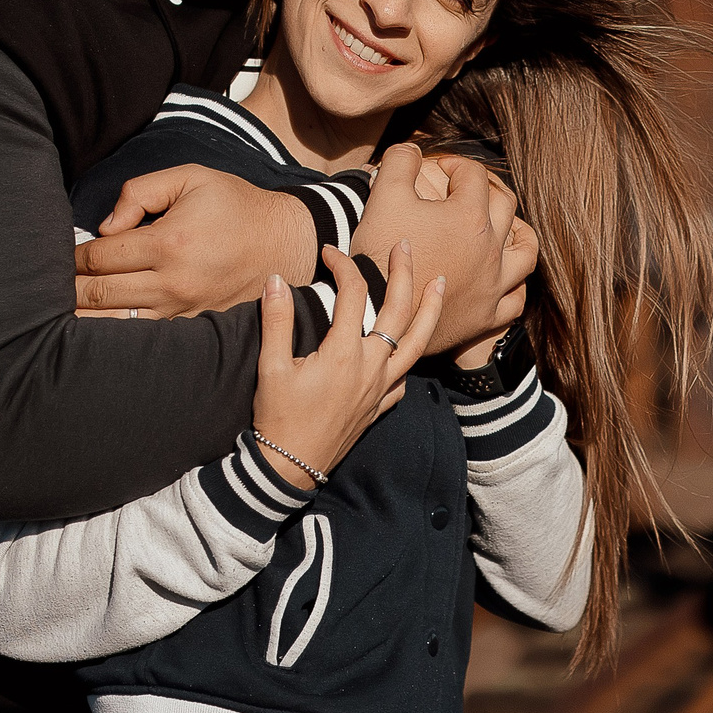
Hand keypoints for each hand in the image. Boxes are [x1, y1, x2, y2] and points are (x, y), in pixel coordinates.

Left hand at [74, 166, 318, 316]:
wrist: (285, 243)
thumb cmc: (235, 205)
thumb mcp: (191, 178)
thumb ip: (141, 191)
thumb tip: (106, 228)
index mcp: (169, 242)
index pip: (101, 256)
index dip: (75, 257)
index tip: (65, 257)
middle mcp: (173, 281)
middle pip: (100, 294)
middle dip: (68, 291)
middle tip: (45, 289)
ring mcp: (183, 309)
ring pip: (117, 324)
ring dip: (84, 321)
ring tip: (56, 319)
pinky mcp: (193, 326)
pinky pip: (145, 336)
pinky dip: (116, 336)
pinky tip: (95, 336)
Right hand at [251, 243, 446, 488]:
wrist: (290, 466)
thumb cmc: (277, 417)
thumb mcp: (271, 366)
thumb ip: (276, 320)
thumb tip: (277, 279)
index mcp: (344, 352)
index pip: (353, 293)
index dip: (343, 265)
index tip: (329, 252)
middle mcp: (371, 367)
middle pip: (399, 310)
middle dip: (404, 273)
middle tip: (406, 246)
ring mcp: (381, 388)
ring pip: (417, 342)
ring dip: (430, 310)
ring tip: (441, 284)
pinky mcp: (381, 406)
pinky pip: (406, 376)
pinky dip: (412, 356)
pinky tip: (412, 346)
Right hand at [353, 145, 536, 347]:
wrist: (375, 312)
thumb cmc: (380, 252)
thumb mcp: (384, 196)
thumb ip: (400, 162)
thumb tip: (413, 149)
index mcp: (470, 216)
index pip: (473, 175)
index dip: (456, 163)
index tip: (440, 167)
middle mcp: (490, 248)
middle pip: (505, 206)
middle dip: (489, 189)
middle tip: (471, 189)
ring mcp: (493, 284)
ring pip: (526, 253)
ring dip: (520, 235)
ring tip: (511, 229)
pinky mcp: (486, 316)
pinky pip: (515, 300)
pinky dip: (514, 287)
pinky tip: (505, 281)